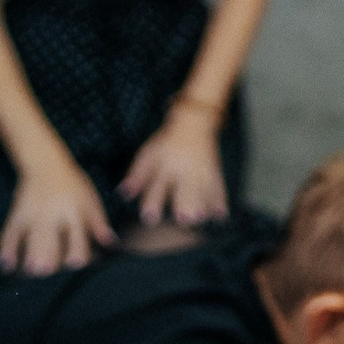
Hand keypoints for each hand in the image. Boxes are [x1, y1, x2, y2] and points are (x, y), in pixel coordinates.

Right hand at [0, 158, 115, 274]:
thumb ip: (98, 222)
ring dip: (30, 261)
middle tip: (49, 272)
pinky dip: (6, 251)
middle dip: (50, 262)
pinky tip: (6, 266)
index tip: (76, 266)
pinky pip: (8, 234)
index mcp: (74, 210)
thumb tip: (111, 244)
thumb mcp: (89, 199)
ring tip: (32, 273)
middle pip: (51, 244)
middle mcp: (53, 214)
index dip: (78, 255)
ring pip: (29, 241)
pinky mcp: (16, 214)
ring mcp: (33, 215)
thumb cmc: (73, 185)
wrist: (46, 164)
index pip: (77, 238)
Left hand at [120, 104, 229, 227]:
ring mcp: (201, 170)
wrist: (194, 124)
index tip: (150, 218)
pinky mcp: (213, 171)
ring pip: (202, 189)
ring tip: (202, 219)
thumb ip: (137, 175)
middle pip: (184, 188)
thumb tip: (123, 194)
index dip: (153, 201)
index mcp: (165, 166)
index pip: (157, 186)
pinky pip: (217, 186)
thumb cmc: (166, 143)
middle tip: (184, 219)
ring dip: (203, 204)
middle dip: (185, 203)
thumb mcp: (148, 154)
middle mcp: (184, 170)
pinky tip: (221, 216)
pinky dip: (220, 200)